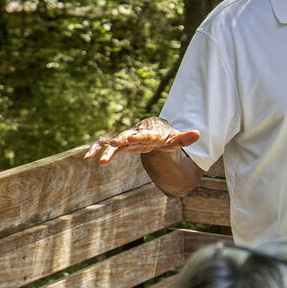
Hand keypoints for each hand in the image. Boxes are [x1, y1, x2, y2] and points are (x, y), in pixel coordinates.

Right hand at [85, 116, 200, 163]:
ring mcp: (126, 138)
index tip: (133, 139)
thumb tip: (199, 134)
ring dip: (106, 149)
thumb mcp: (176, 140)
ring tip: (100, 160)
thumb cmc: (166, 136)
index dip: (139, 137)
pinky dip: (96, 149)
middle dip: (121, 140)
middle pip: (127, 136)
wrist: (155, 128)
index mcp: (150, 133)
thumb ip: (185, 138)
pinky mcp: (119, 143)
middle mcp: (135, 134)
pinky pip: (104, 144)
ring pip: (113, 141)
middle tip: (115, 145)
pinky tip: (87, 157)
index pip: (145, 135)